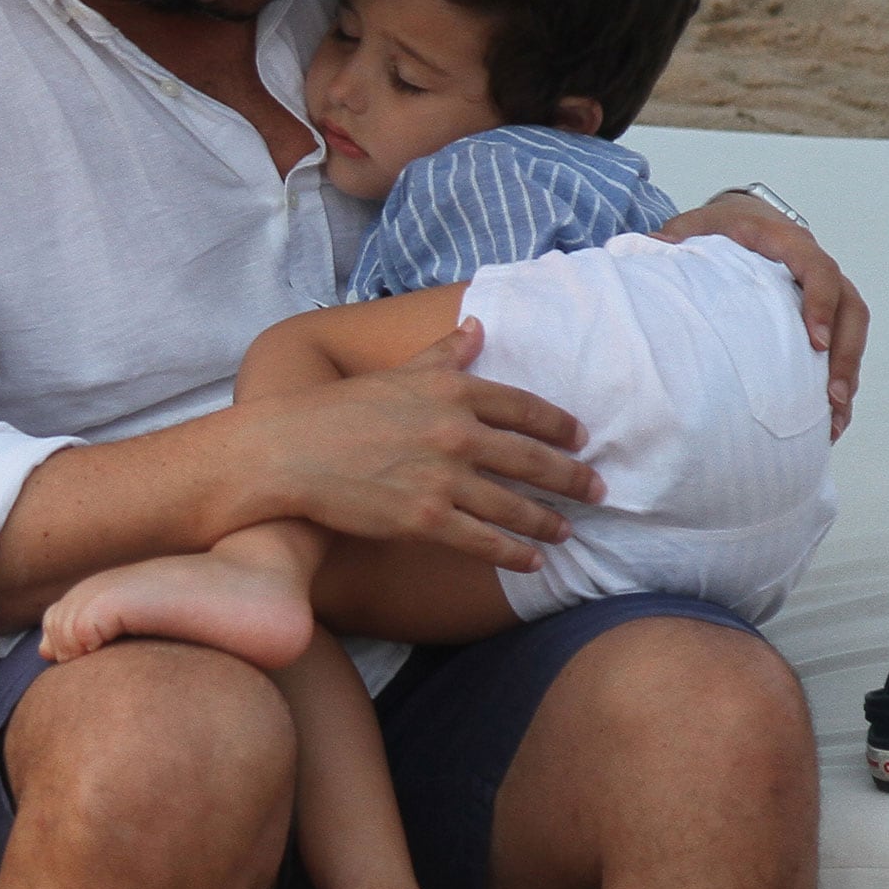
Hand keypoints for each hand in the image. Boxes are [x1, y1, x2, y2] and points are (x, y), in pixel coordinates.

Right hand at [263, 319, 601, 571]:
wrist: (289, 452)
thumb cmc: (338, 410)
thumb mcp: (397, 373)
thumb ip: (444, 353)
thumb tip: (478, 327)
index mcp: (452, 390)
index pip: (523, 408)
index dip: (559, 426)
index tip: (581, 439)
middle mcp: (455, 432)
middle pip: (532, 459)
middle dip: (573, 478)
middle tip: (598, 490)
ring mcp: (442, 478)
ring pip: (513, 505)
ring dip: (548, 522)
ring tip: (567, 532)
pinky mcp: (424, 519)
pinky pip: (483, 540)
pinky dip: (513, 553)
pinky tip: (533, 561)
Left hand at [657, 194, 867, 438]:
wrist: (739, 220)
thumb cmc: (718, 228)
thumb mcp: (694, 228)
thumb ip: (675, 240)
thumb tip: (653, 250)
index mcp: (786, 241)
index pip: (817, 268)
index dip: (821, 303)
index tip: (814, 342)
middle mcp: (814, 265)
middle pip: (850, 307)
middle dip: (845, 352)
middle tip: (832, 395)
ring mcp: (823, 292)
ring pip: (852, 330)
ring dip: (847, 373)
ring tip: (835, 419)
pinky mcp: (822, 314)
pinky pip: (841, 345)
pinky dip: (838, 380)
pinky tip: (829, 418)